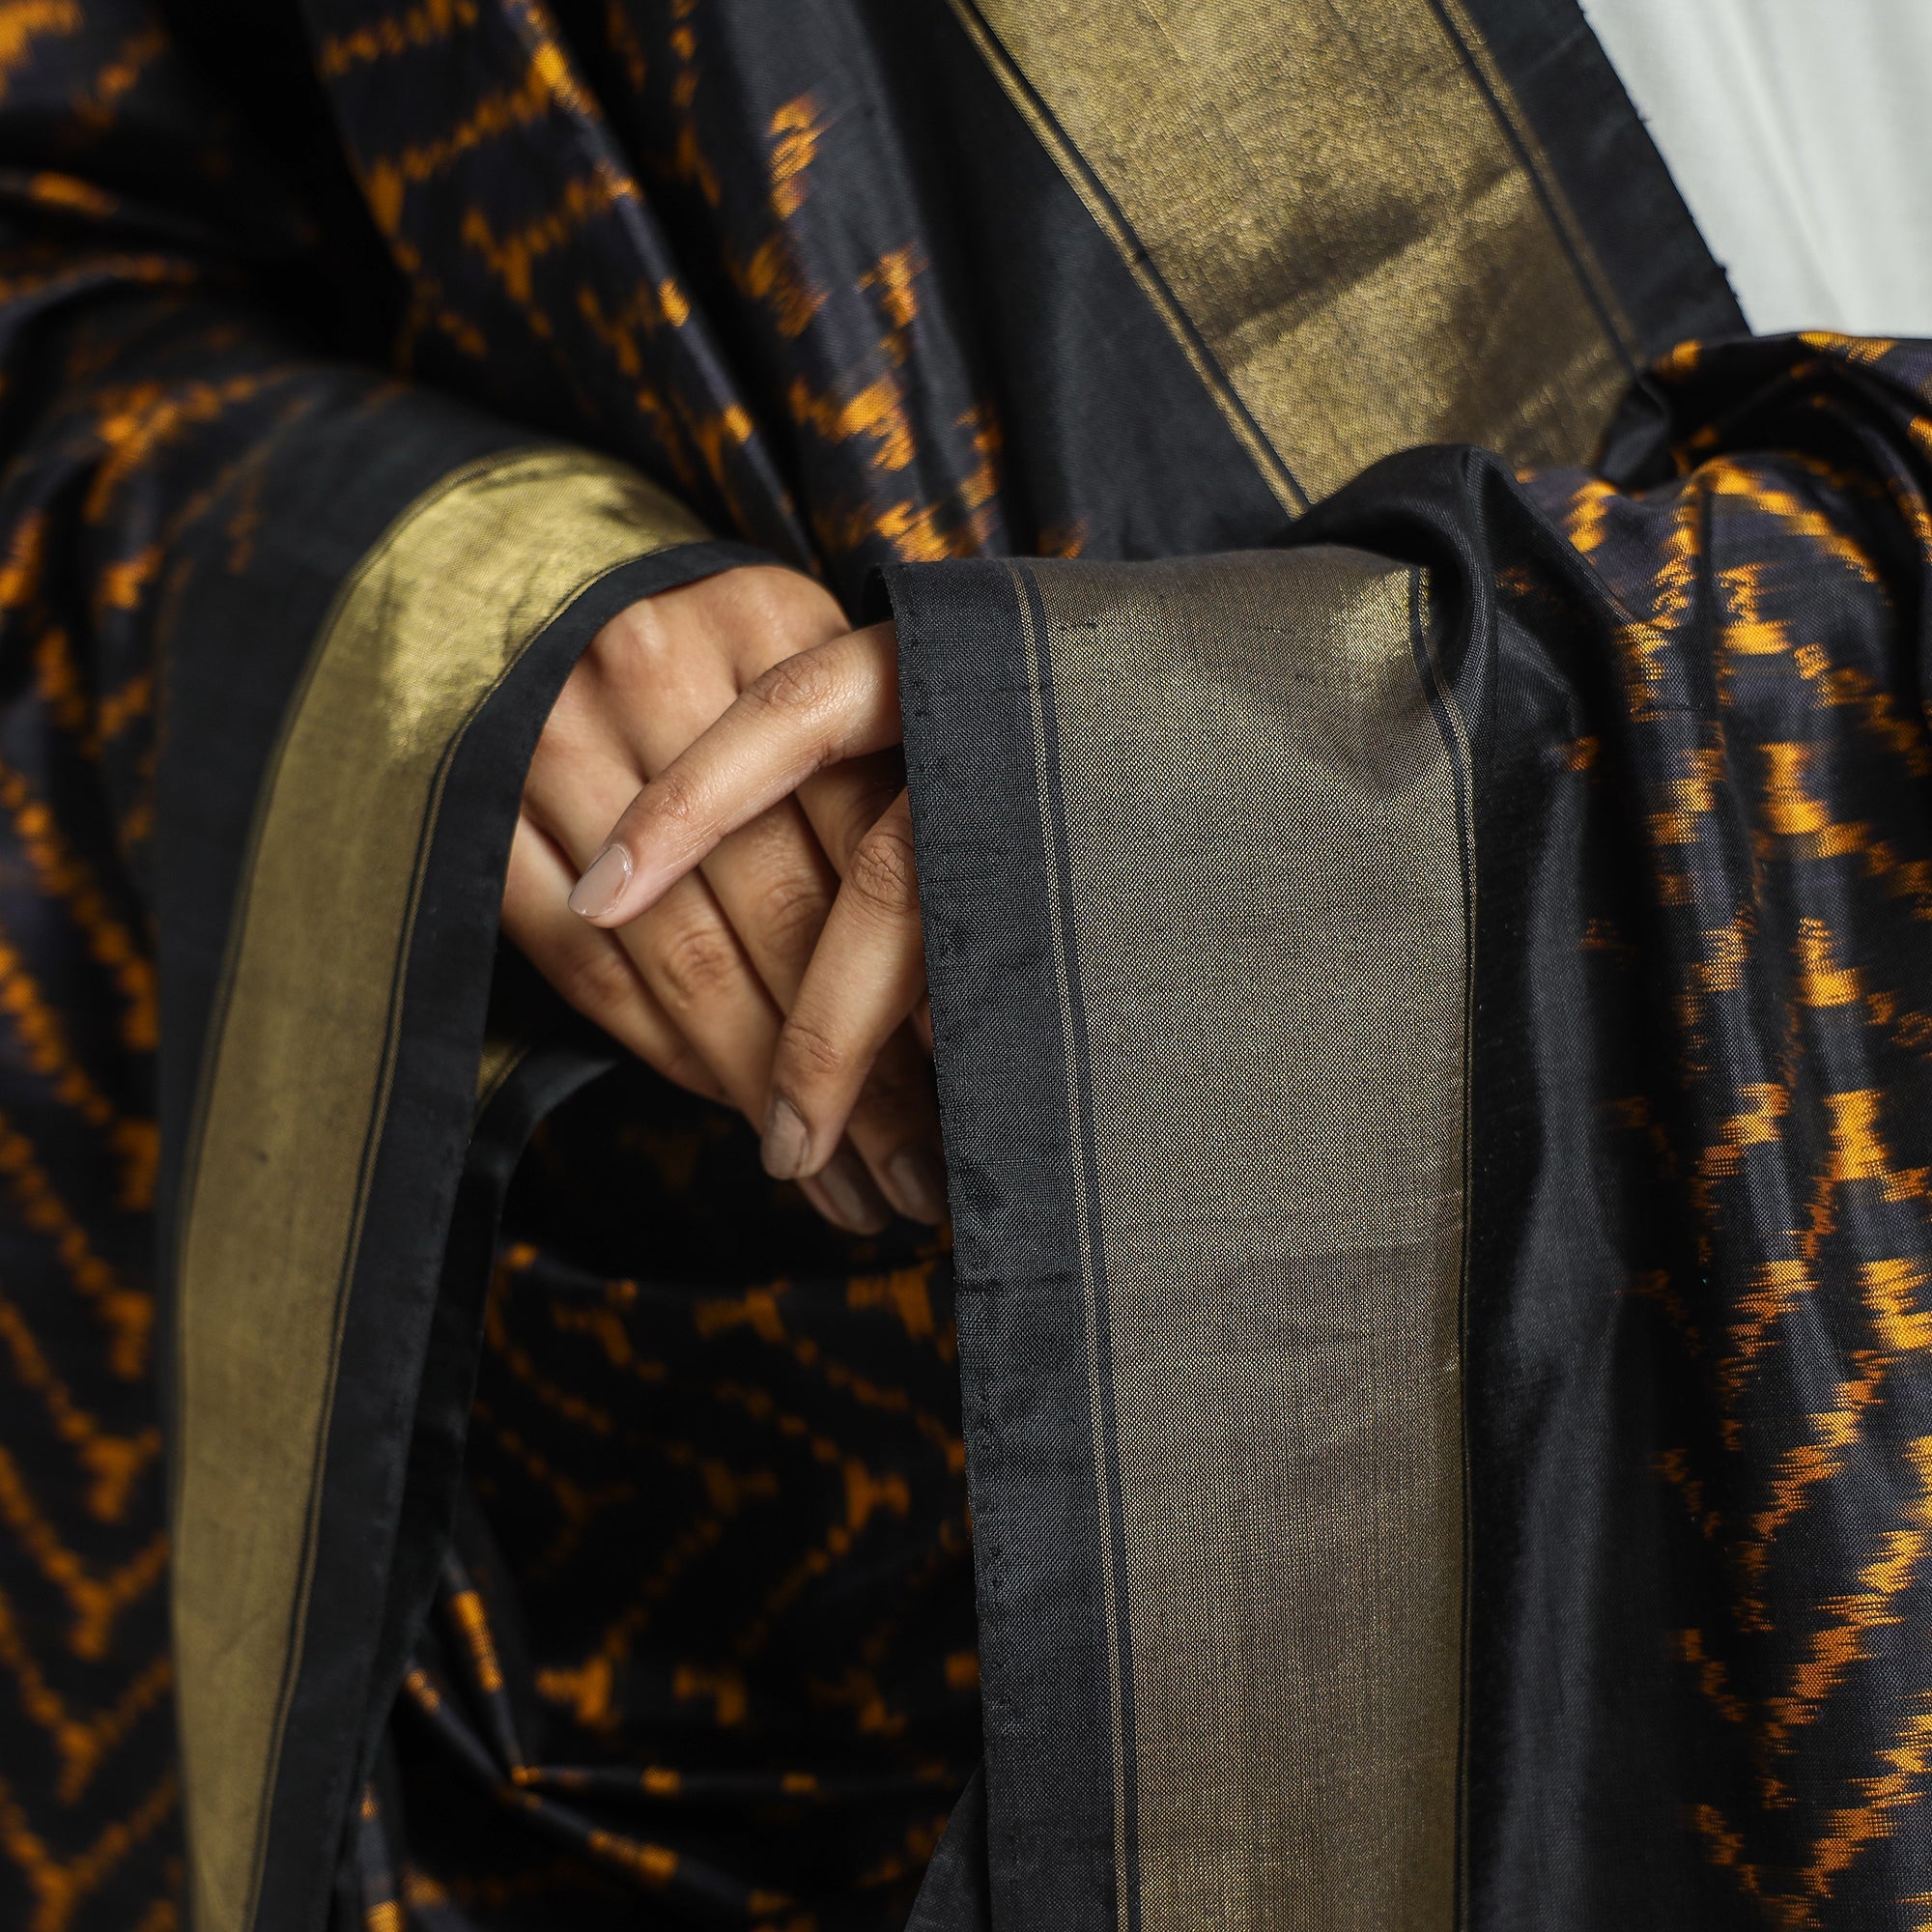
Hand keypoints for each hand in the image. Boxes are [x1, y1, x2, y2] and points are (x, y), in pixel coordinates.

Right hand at [502, 565, 942, 1232]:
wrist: (516, 578)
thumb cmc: (708, 649)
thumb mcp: (809, 662)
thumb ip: (880, 769)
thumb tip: (973, 968)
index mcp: (771, 623)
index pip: (866, 832)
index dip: (921, 973)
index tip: (972, 1082)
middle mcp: (654, 667)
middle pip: (782, 908)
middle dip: (857, 1070)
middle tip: (916, 1177)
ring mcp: (552, 735)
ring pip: (680, 956)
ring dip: (764, 1087)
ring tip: (842, 1185)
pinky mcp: (478, 808)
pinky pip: (586, 969)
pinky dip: (665, 1052)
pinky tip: (731, 1107)